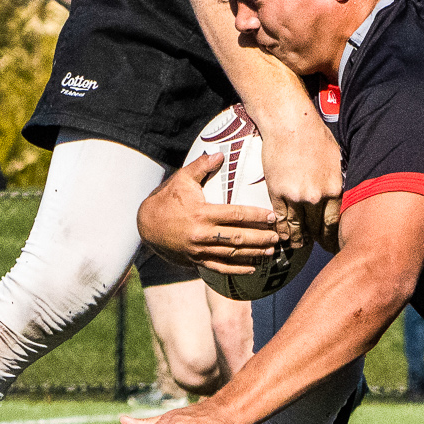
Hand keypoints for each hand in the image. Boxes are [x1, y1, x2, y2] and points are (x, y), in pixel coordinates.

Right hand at [138, 154, 282, 274]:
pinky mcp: (195, 260)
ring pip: (231, 254)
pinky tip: (252, 269)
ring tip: (271, 252)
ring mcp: (198, 250)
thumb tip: (220, 154)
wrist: (145, 226)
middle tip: (278, 237)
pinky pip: (219, 268)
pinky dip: (236, 270)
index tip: (273, 217)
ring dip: (253, 254)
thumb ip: (201, 166)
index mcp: (202, 213)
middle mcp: (202, 234)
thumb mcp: (181, 179)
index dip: (257, 216)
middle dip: (261, 238)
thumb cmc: (166, 199)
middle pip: (238, 238)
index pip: (236, 215)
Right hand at [258, 112, 343, 247]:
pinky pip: (280, 218)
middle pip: (317, 228)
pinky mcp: (277, 193)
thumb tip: (339, 198)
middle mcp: (315, 197)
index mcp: (333, 189)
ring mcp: (294, 197)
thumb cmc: (315, 136)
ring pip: (297, 227)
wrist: (289, 124)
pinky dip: (282, 229)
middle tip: (318, 247)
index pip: (335, 223)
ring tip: (299, 244)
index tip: (332, 242)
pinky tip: (283, 235)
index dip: (333, 236)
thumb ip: (336, 183)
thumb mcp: (336, 160)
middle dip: (317, 240)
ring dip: (298, 238)